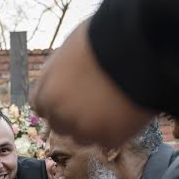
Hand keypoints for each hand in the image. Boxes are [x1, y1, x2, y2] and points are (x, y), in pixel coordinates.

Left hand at [31, 20, 153, 147]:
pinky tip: (125, 109)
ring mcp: (84, 130)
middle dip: (72, 116)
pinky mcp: (109, 139)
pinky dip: (116, 129)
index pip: (40, 107)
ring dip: (93, 126)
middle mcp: (60, 116)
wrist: (138, 45)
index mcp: (46, 94)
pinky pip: (108, 139)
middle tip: (93, 101)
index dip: (56, 101)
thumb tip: (56, 84)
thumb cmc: (101, 39)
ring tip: (112, 103)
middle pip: (59, 125)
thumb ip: (56, 75)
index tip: (69, 96)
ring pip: (83, 137)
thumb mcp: (67, 52)